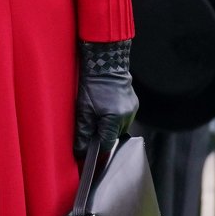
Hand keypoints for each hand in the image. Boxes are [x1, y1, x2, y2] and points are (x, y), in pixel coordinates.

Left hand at [75, 39, 137, 153]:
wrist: (106, 64)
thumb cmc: (93, 84)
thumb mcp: (83, 110)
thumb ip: (83, 132)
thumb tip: (80, 150)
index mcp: (114, 119)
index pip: (108, 144)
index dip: (98, 149)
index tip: (89, 151)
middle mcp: (127, 117)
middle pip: (114, 136)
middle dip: (102, 135)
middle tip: (91, 127)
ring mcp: (133, 110)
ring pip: (120, 128)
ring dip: (109, 126)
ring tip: (98, 114)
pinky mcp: (134, 104)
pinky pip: (124, 118)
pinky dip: (115, 118)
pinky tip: (106, 108)